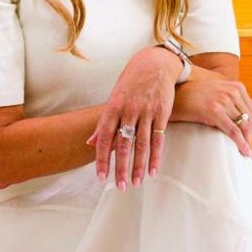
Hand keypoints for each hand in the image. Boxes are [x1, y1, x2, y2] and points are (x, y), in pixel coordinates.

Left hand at [87, 45, 180, 188]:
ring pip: (141, 145)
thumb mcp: (113, 99)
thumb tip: (90, 143)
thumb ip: (103, 123)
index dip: (102, 159)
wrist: (154, 64)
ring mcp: (146, 112)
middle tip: (119, 186)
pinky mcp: (162, 114)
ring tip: (136, 182)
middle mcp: (129, 111)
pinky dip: (156, 157)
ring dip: (139, 166)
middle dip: (121, 168)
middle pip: (123, 145)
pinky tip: (153, 171)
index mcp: (113, 108)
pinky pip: (158, 140)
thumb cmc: (131, 83)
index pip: (104, 138)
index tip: (101, 177)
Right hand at [169, 65, 251, 157]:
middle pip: (249, 120)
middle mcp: (232, 91)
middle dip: (250, 136)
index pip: (251, 112)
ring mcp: (223, 100)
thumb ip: (241, 103)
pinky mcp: (214, 111)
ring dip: (247, 142)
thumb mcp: (221, 94)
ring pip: (243, 126)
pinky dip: (241, 143)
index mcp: (236, 87)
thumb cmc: (196, 96)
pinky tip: (244, 152)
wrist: (176, 94)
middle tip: (248, 150)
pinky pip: (233, 131)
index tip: (249, 140)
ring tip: (245, 153)